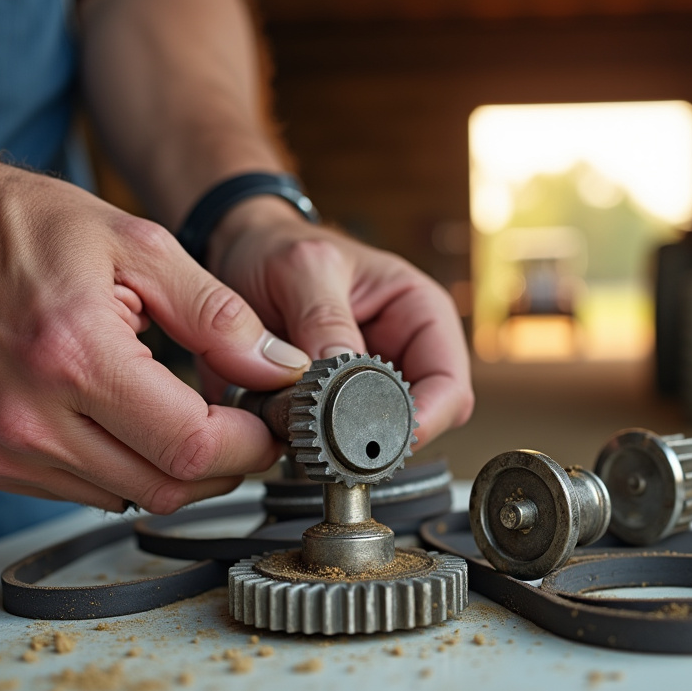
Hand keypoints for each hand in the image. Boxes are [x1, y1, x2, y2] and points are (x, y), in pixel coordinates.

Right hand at [0, 163, 313, 512]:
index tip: (271, 425)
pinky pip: (78, 491)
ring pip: (124, 498)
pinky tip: (126, 421)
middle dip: (224, 466)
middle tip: (245, 427)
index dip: (250, 446)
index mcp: (74, 356)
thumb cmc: (13, 224)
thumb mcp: (137, 243)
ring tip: (188, 418)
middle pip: (164, 488)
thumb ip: (217, 314)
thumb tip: (278, 369)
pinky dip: (120, 468)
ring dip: (172, 470)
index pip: (192, 448)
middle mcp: (28, 417)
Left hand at [206, 197, 474, 447]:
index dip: (424, 420)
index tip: (378, 438)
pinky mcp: (335, 403)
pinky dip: (316, 442)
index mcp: (421, 313)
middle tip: (335, 443)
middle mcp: (406, 352)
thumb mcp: (303, 267)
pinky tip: (292, 428)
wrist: (242, 252)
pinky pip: (337, 440)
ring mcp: (372, 382)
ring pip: (380, 439)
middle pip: (421, 423)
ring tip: (304, 429)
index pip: (450, 387)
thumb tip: (341, 373)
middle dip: (380, 438)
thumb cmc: (282, 246)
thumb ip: (323, 318)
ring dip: (345, 444)